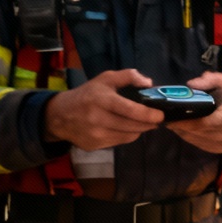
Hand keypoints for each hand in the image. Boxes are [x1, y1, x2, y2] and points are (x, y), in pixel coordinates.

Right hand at [44, 69, 164, 150]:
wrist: (60, 115)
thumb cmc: (87, 94)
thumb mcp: (105, 79)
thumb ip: (128, 77)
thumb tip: (149, 83)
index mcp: (102, 100)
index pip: (130, 110)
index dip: (148, 114)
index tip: (160, 115)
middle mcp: (98, 119)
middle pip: (132, 126)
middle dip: (148, 123)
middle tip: (156, 119)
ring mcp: (96, 134)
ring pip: (128, 136)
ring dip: (139, 130)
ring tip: (143, 123)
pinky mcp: (95, 145)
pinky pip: (120, 142)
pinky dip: (127, 135)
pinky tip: (126, 128)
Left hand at [168, 72, 221, 154]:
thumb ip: (209, 80)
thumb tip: (190, 85)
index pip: (208, 122)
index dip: (189, 122)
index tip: (174, 117)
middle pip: (199, 132)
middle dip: (181, 126)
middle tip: (168, 118)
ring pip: (197, 139)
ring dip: (182, 132)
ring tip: (172, 122)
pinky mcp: (218, 150)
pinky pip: (199, 144)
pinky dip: (189, 137)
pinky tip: (183, 129)